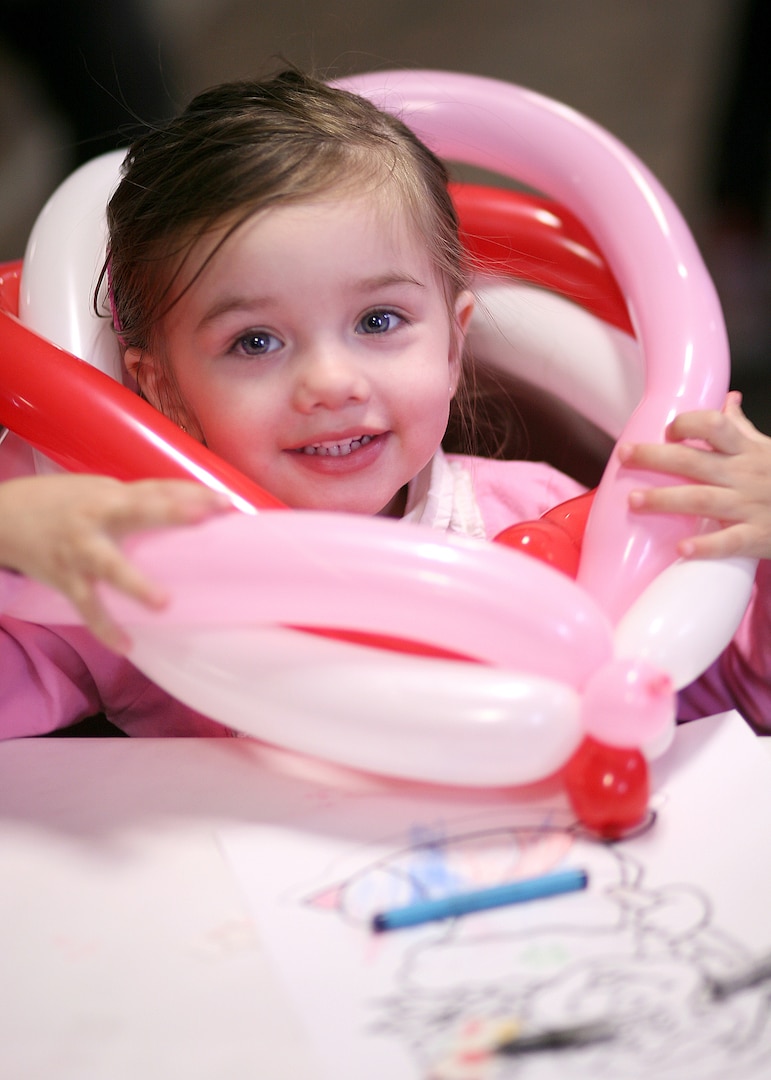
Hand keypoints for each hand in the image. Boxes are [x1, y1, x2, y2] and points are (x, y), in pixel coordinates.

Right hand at [0, 475, 232, 650]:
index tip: (226, 503)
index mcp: (111, 494)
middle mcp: (97, 517)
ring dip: (135, 584)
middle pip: (136, 510)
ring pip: (109, 566)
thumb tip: (191, 508)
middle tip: (202, 517)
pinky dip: (106, 628)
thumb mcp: (99, 493)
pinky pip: (88, 607)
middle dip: (168, 511)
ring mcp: (80, 550)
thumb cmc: (62, 504)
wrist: (2, 518)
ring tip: (163, 605)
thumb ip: (139, 502)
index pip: (157, 489)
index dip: (190, 493)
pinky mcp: (66, 579)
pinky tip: (127, 645)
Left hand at [617, 391, 770, 559]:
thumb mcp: (768, 449)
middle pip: (695, 461)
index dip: (689, 423)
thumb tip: (727, 400)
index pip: (715, 426)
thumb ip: (742, 429)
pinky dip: (706, 546)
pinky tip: (681, 550)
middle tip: (624, 455)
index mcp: (746, 451)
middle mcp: (744, 475)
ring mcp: (750, 506)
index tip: (667, 430)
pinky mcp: (757, 536)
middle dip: (656, 457)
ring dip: (666, 500)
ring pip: (703, 500)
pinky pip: (729, 542)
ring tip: (633, 501)